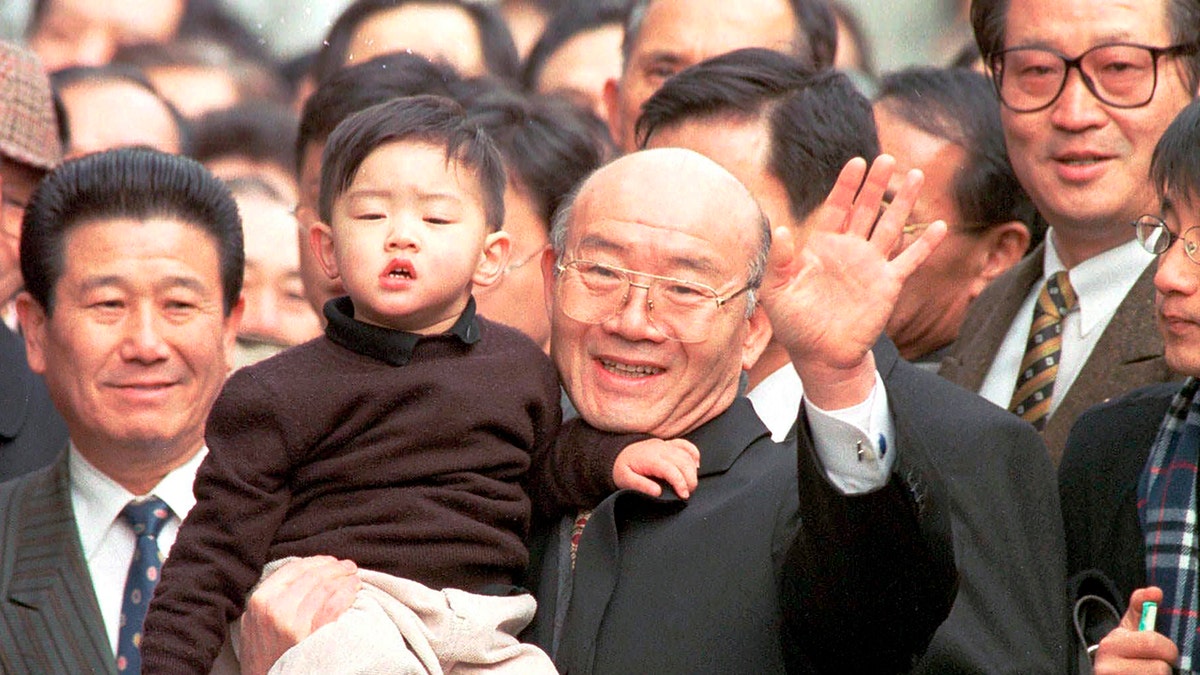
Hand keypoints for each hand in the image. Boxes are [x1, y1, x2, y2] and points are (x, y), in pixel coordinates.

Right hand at [238, 556, 359, 674]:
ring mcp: (293, 623)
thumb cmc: (262, 655)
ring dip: (344, 578)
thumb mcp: (254, 622)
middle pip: (313, 575)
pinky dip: (347, 593)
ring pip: (326, 587)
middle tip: (348, 567)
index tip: (329, 562)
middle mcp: (275, 608)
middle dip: (334, 567)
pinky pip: (335, 606)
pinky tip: (354, 591)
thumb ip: (270, 598)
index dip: (316, 561)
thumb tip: (301, 574)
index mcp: (260, 600)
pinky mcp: (311, 636)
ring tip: (353, 578)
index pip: (293, 569)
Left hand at [613, 438, 699, 498]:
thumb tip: (658, 492)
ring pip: (687, 455)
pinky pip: (685, 445)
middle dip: (690, 479)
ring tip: (690, 485)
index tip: (683, 496)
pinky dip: (694, 454)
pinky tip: (696, 466)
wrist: (618, 454)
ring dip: (693, 471)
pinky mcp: (668, 444)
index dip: (681, 483)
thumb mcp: (624, 480)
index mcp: (650, 459)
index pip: (672, 470)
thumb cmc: (622, 468)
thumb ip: (640, 485)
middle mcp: (660, 449)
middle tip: (688, 494)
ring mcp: (665, 445)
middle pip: (683, 462)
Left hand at [758, 155, 945, 408]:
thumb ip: (779, 259)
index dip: (846, 186)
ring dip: (903, 203)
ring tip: (916, 175)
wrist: (820, 355)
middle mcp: (849, 250)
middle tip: (887, 159)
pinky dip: (924, 244)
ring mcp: (871, 265)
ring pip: (890, 226)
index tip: (856, 162)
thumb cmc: (795, 324)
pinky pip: (910, 260)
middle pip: (866, 209)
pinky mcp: (888, 284)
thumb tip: (780, 228)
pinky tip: (939, 226)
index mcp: (822, 247)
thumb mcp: (777, 290)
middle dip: (876, 185)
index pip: (836, 208)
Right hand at [1093, 587, 1178, 674]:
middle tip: (1156, 666)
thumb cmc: (1123, 653)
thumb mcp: (1128, 630)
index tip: (1162, 652)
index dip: (1167, 649)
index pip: (1154, 643)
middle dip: (1164, 667)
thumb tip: (1154, 592)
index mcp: (1111, 644)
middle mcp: (1107, 667)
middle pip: (1159, 669)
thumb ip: (1141, 608)